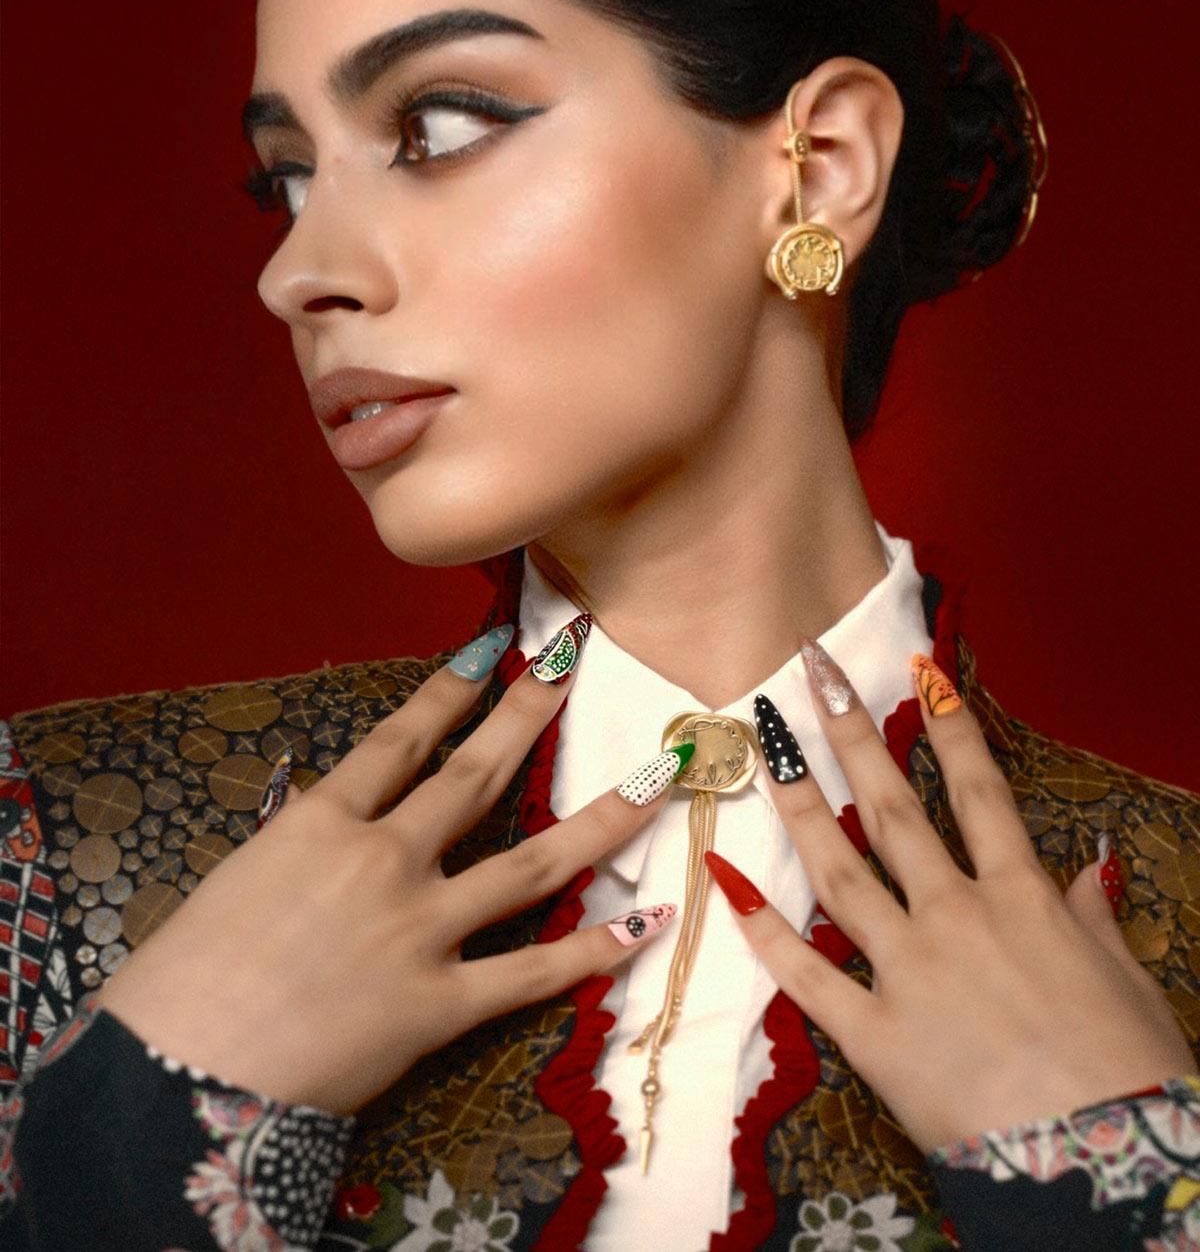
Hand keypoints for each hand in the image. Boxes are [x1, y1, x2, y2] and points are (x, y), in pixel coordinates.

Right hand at [96, 619, 681, 1115]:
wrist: (177, 1075)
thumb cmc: (184, 977)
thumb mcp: (240, 878)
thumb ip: (303, 843)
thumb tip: (337, 817)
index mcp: (322, 823)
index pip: (401, 739)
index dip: (449, 691)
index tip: (492, 652)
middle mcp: (383, 860)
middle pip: (475, 775)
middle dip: (529, 714)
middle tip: (571, 665)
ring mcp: (420, 929)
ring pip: (531, 864)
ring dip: (603, 819)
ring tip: (660, 780)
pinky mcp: (440, 1003)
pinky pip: (530, 973)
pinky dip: (591, 953)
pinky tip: (643, 930)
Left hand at [705, 641, 1193, 1152]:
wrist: (1104, 1168)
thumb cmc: (1130, 1078)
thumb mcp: (1127, 984)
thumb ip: (1094, 918)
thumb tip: (1093, 864)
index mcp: (1023, 901)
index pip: (980, 793)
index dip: (950, 726)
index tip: (920, 669)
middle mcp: (957, 919)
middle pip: (895, 812)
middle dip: (853, 737)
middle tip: (813, 675)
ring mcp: (908, 971)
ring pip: (841, 872)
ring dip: (799, 806)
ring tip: (764, 750)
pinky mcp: (873, 1034)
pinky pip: (805, 973)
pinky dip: (762, 927)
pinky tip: (724, 879)